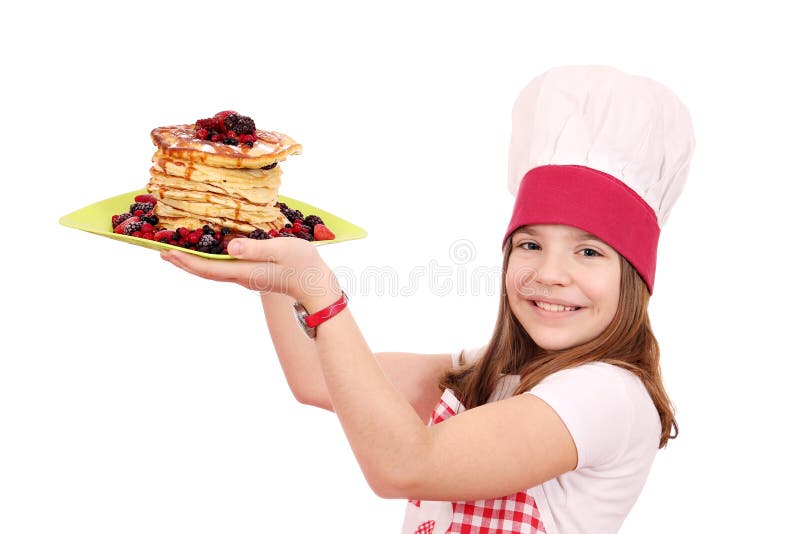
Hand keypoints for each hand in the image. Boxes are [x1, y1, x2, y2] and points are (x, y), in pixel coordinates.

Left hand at [160, 237, 338, 303]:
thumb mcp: (281, 250)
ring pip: (214, 271)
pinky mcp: (255, 275)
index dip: (185, 261)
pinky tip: (209, 253)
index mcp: (245, 271)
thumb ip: (255, 248)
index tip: (166, 252)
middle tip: (162, 251)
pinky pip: (225, 269)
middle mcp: (242, 277)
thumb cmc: (303, 266)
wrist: (318, 288)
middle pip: (206, 272)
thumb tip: (229, 247)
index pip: (208, 268)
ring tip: (179, 252)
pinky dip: (210, 261)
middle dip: (184, 262)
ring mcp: (248, 278)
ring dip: (194, 262)